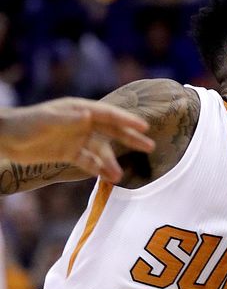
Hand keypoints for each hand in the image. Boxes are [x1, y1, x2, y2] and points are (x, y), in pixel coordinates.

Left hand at [0, 98, 155, 181]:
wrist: (5, 139)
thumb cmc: (24, 124)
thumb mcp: (46, 119)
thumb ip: (68, 119)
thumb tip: (89, 115)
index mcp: (79, 110)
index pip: (108, 114)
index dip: (127, 120)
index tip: (144, 127)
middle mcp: (82, 124)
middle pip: (111, 131)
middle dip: (130, 139)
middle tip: (150, 146)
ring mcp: (77, 139)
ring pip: (101, 151)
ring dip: (111, 162)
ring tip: (120, 175)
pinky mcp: (70, 154)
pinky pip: (89, 162)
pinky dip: (98, 169)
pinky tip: (108, 178)